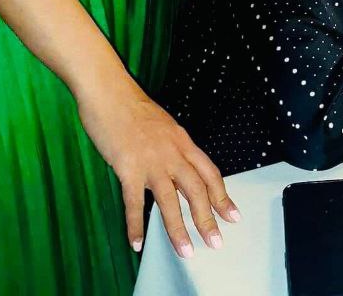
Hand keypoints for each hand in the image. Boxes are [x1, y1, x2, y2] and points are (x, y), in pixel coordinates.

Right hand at [77, 75, 239, 257]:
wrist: (110, 92)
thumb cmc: (132, 107)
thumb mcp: (163, 125)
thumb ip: (173, 147)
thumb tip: (178, 169)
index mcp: (182, 141)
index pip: (210, 172)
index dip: (222, 196)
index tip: (232, 216)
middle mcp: (172, 152)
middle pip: (196, 189)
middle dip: (208, 218)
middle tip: (216, 242)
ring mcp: (150, 160)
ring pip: (169, 200)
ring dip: (178, 229)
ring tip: (185, 250)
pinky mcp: (128, 167)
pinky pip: (134, 202)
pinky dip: (135, 225)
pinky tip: (137, 242)